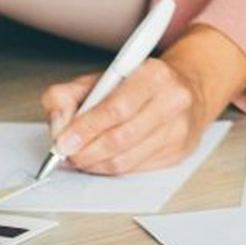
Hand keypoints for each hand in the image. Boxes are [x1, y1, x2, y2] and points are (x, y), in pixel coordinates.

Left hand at [39, 23, 245, 174]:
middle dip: (86, 152)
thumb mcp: (102, 77)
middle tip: (68, 155)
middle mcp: (173, 100)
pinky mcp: (180, 151)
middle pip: (121, 138)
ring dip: (96, 164)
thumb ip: (69, 95)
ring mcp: (179, 128)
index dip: (86, 129)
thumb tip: (58, 126)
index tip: (63, 142)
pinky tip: (103, 159)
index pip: (116, 108)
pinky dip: (112, 168)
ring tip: (82, 158)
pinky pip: (136, 169)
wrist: (187, 88)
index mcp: (154, 74)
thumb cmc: (141, 84)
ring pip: (127, 160)